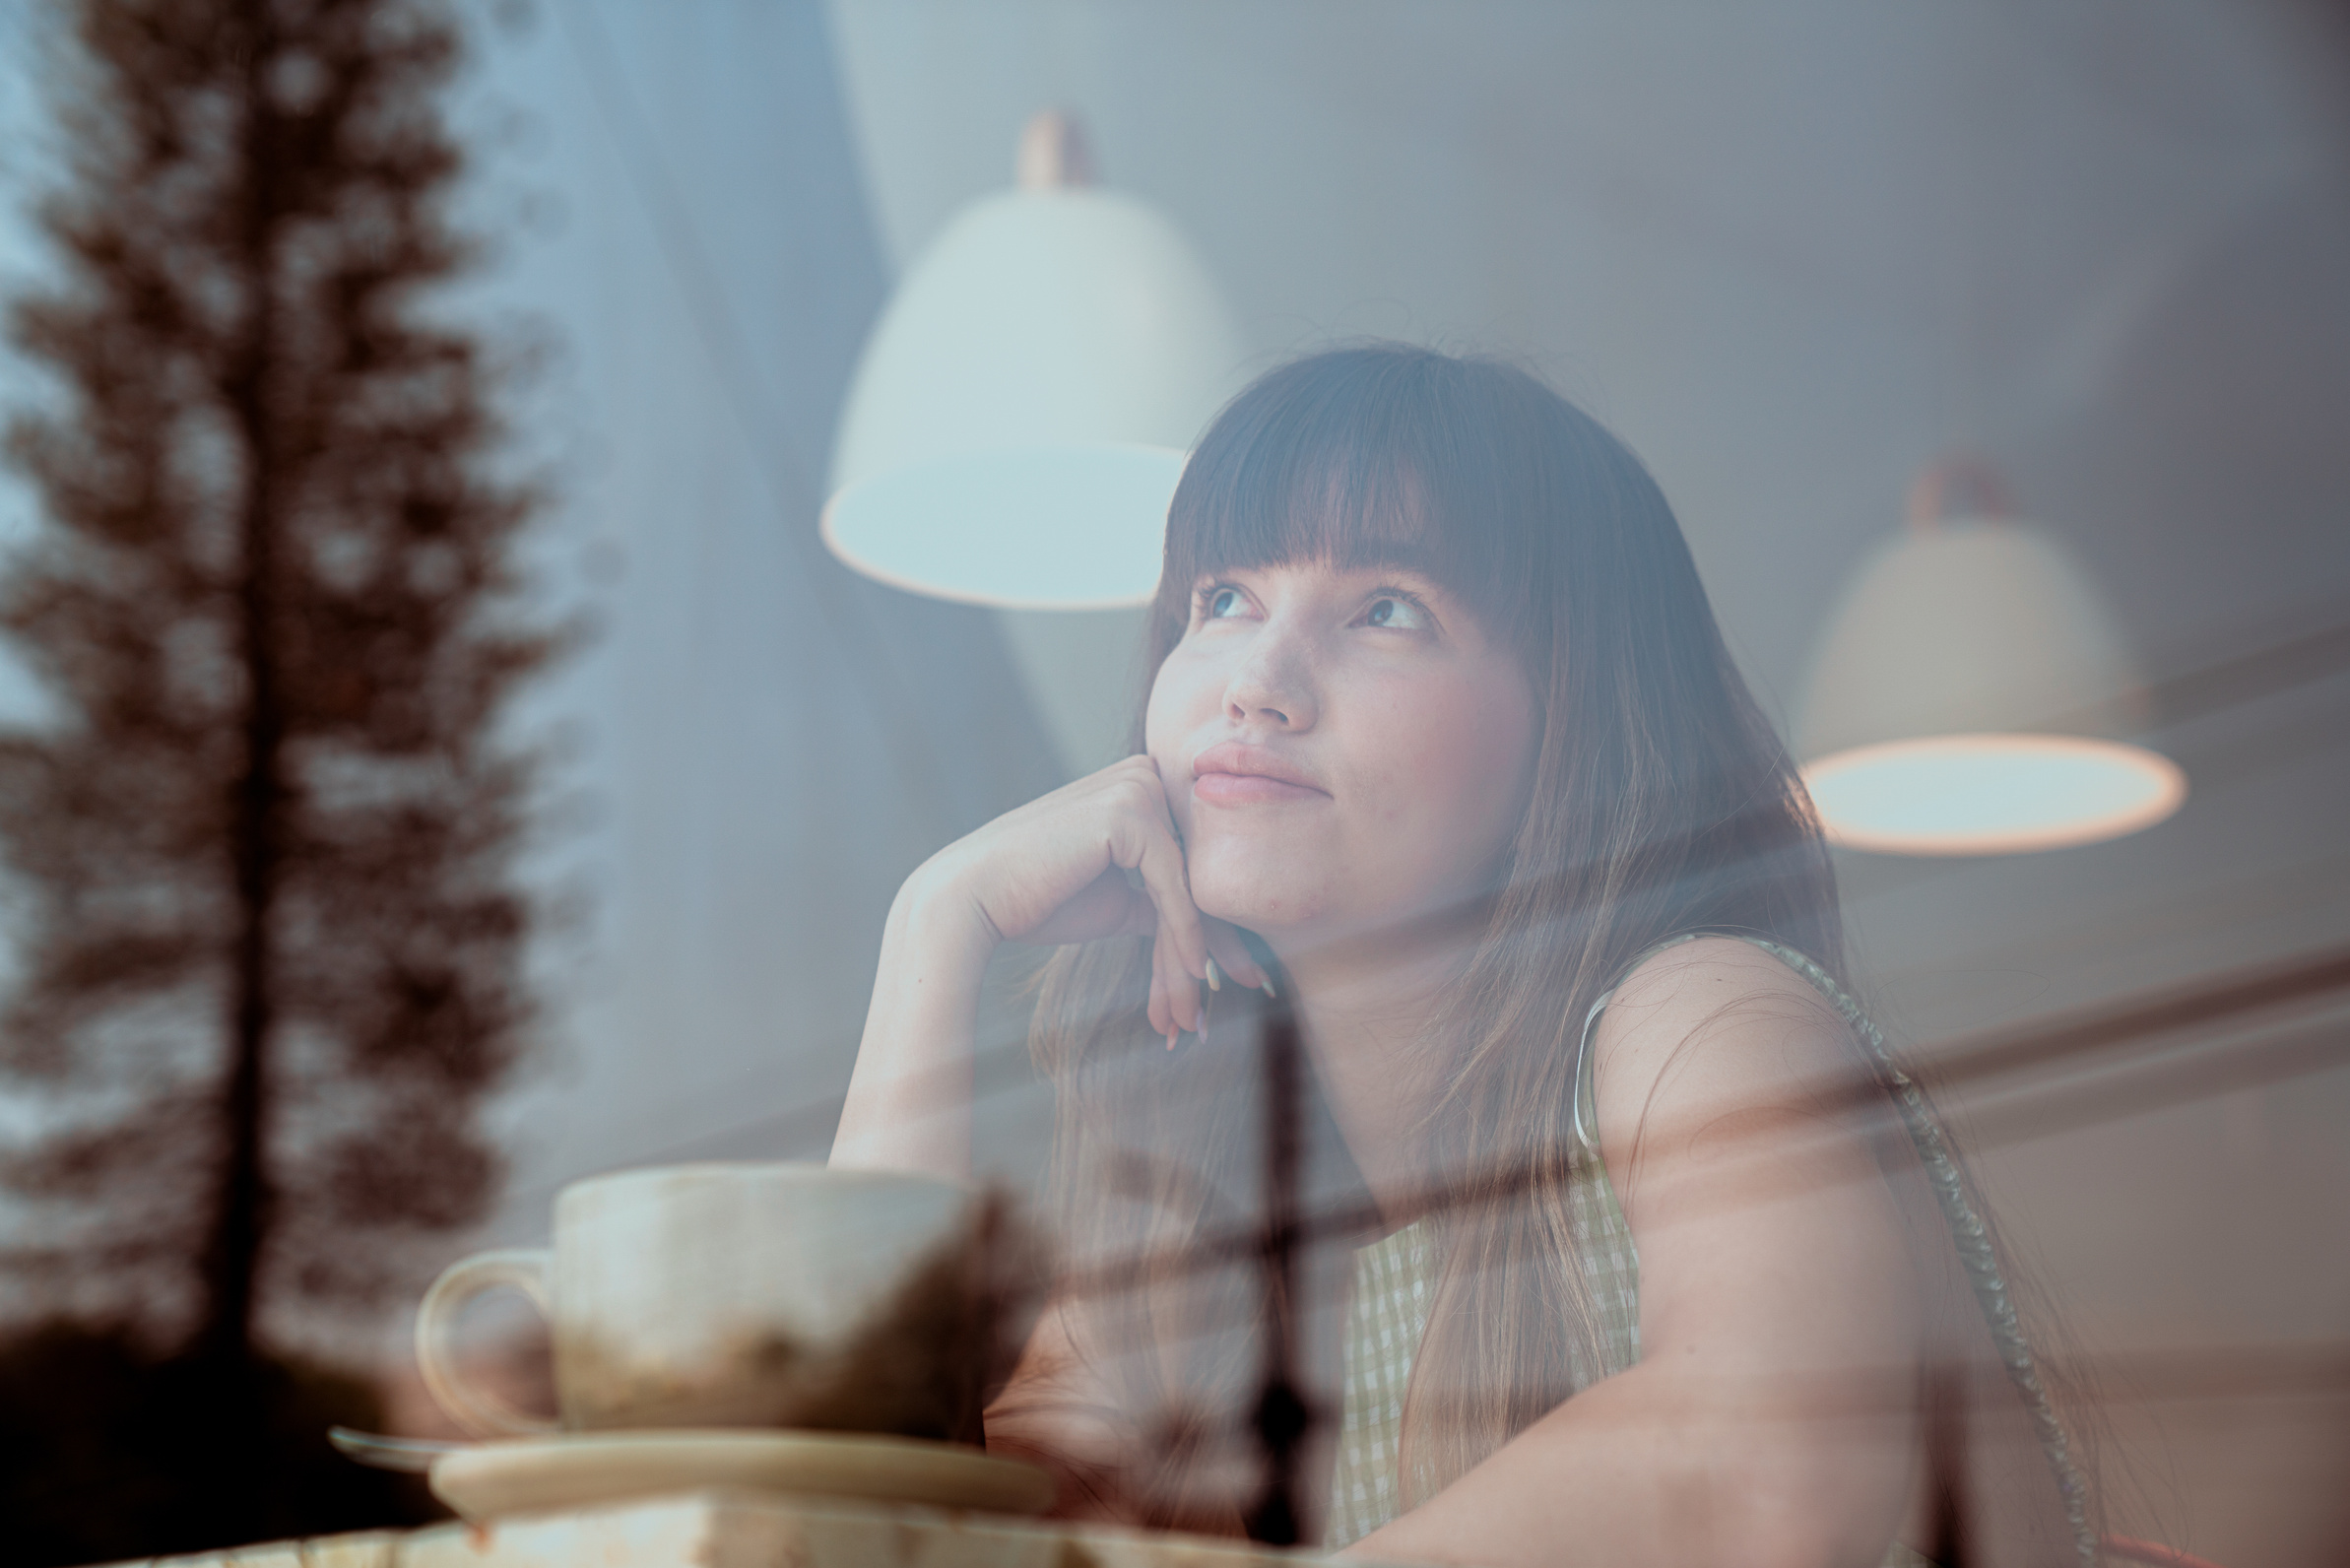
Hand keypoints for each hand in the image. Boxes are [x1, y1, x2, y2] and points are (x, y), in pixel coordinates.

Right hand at [909, 755, 1271, 1041]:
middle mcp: (1144, 775)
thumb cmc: (1038, 900)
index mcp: (1140, 786)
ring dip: (1196, 952)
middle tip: (1247, 990)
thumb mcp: (1118, 901)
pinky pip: (1173, 886)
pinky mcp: (1128, 812)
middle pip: (1198, 872)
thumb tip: (1212, 934)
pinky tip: (1194, 976)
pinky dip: (1185, 935)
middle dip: (1216, 942)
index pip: (1193, 861)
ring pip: (1190, 884)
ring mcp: (1137, 787)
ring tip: (1198, 1010)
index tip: (1244, 974)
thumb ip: (1160, 900)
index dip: (1216, 923)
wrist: (973, 898)